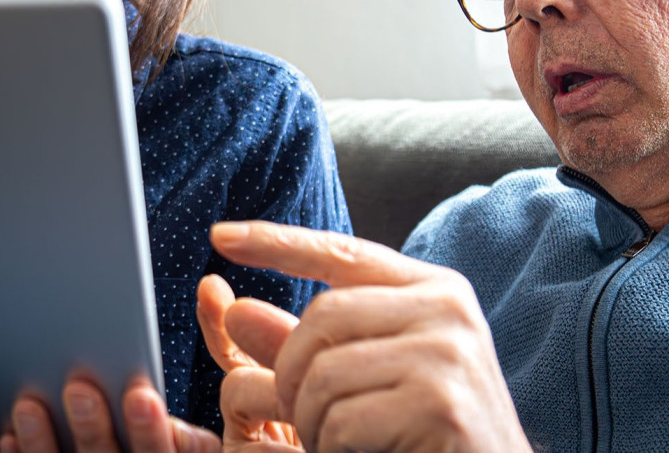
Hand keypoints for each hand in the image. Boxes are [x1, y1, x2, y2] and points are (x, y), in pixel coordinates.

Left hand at [0, 375, 219, 452]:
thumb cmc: (157, 449)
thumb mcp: (187, 445)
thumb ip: (181, 432)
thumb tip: (147, 399)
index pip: (159, 452)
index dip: (149, 429)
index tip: (138, 396)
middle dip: (92, 428)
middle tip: (78, 390)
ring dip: (43, 441)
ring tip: (28, 406)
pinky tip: (11, 436)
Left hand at [209, 221, 529, 452]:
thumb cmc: (432, 431)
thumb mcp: (368, 376)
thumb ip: (307, 343)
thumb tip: (232, 309)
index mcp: (435, 290)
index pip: (342, 253)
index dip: (276, 243)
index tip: (219, 237)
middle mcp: (447, 309)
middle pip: (321, 316)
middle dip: (290, 374)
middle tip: (302, 419)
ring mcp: (448, 354)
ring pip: (323, 374)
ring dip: (312, 423)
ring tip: (338, 442)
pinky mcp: (440, 404)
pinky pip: (342, 420)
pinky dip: (333, 448)